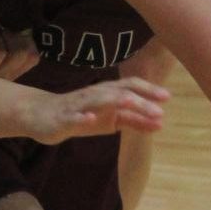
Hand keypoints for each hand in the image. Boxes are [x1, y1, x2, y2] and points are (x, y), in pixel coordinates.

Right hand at [24, 76, 169, 145]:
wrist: (42, 116)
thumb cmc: (81, 115)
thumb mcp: (111, 120)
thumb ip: (134, 121)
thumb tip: (160, 123)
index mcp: (108, 93)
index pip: (131, 86)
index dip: (149, 90)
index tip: (168, 97)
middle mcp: (95, 94)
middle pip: (120, 92)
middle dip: (139, 99)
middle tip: (159, 109)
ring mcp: (79, 105)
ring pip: (98, 100)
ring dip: (115, 101)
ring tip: (132, 103)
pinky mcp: (63, 118)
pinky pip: (73, 116)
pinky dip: (82, 116)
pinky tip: (90, 118)